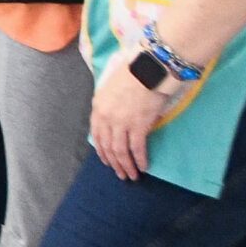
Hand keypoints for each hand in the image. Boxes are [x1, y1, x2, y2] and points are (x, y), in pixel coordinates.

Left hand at [90, 52, 167, 179]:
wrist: (149, 70)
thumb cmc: (132, 75)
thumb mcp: (109, 88)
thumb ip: (108, 105)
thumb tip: (112, 120)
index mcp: (98, 108)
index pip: (96, 135)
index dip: (102, 151)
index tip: (107, 161)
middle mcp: (106, 118)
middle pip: (108, 146)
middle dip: (114, 163)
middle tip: (121, 174)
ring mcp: (121, 123)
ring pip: (120, 151)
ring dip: (126, 166)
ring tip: (131, 176)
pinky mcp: (138, 125)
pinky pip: (137, 148)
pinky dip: (140, 160)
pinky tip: (143, 167)